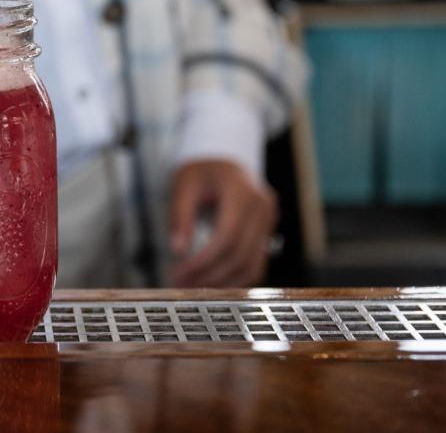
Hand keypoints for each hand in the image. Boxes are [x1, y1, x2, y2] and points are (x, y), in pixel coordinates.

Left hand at [169, 160, 277, 287]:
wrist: (224, 159)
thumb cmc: (202, 170)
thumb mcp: (184, 184)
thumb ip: (180, 216)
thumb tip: (177, 250)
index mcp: (241, 192)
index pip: (227, 236)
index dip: (204, 260)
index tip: (179, 273)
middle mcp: (261, 208)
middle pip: (239, 254)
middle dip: (209, 275)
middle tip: (181, 285)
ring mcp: (268, 220)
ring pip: (252, 263)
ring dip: (223, 282)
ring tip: (193, 287)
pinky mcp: (267, 231)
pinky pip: (255, 262)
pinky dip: (236, 277)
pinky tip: (213, 282)